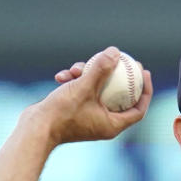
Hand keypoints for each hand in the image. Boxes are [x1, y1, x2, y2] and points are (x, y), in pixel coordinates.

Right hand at [37, 47, 152, 144]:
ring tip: (75, 68)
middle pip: (120, 97)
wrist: (36, 128)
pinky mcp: (76, 112)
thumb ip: (100, 69)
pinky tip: (61, 76)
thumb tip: (115, 52)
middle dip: (118, 76)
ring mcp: (89, 118)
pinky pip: (82, 93)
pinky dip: (74, 82)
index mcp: (112, 125)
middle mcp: (103, 123)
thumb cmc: (62, 113)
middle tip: (122, 58)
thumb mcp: (83, 87)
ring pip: (97, 90)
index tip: (143, 72)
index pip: (138, 109)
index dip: (145, 90)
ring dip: (87, 74)